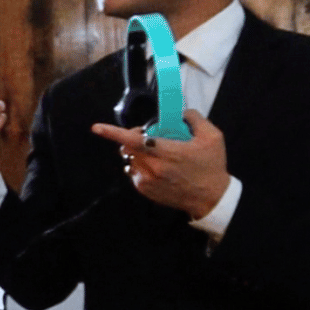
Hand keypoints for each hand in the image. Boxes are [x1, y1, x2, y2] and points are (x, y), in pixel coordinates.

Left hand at [91, 109, 230, 218]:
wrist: (211, 198)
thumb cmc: (211, 167)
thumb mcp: (213, 137)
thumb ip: (195, 119)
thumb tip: (181, 112)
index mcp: (166, 152)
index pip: (134, 140)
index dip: (112, 133)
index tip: (96, 127)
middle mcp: (152, 167)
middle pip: (127, 147)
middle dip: (132, 138)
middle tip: (148, 136)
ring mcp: (146, 180)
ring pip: (130, 159)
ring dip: (137, 153)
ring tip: (156, 154)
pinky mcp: (144, 190)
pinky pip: (133, 172)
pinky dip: (139, 165)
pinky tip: (156, 167)